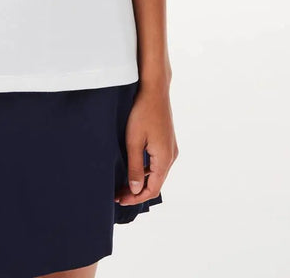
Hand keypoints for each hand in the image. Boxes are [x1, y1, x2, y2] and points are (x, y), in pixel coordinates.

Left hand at [114, 81, 178, 206]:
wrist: (154, 88)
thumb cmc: (142, 112)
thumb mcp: (134, 141)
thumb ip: (136, 167)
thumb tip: (136, 189)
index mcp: (165, 159)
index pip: (152, 189)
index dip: (136, 198)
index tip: (120, 200)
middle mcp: (171, 155)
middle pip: (155, 182)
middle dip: (137, 191)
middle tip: (118, 194)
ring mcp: (170, 147)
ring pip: (156, 172)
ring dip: (141, 180)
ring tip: (122, 183)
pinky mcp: (166, 139)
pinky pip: (157, 161)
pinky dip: (146, 169)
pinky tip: (133, 167)